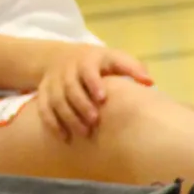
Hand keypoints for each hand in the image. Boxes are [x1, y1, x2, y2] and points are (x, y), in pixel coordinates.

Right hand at [35, 42, 151, 141]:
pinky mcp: (43, 92)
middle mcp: (67, 70)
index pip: (87, 69)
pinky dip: (52, 123)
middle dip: (81, 104)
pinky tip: (64, 137)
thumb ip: (131, 67)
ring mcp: (53, 81)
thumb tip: (150, 82)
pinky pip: (43, 108)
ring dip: (68, 116)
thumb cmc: (96, 63)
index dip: (93, 83)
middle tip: (94, 121)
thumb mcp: (113, 57)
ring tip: (83, 133)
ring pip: (56, 99)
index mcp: (86, 60)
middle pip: (70, 87)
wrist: (57, 57)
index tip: (102, 98)